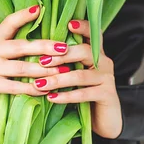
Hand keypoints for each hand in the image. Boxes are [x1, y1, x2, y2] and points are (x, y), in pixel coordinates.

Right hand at [0, 6, 71, 122]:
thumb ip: (14, 52)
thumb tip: (46, 47)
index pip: (8, 23)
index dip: (23, 16)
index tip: (39, 9)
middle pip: (21, 45)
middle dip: (45, 46)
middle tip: (64, 48)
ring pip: (21, 67)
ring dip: (44, 70)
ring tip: (62, 71)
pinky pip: (15, 86)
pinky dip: (32, 88)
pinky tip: (46, 90)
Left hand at [35, 20, 122, 138]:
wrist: (103, 119)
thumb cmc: (83, 94)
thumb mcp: (73, 74)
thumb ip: (63, 62)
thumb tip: (36, 52)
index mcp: (95, 53)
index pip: (92, 33)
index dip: (82, 27)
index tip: (68, 24)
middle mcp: (104, 62)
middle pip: (85, 51)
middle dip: (62, 55)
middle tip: (41, 61)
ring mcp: (107, 78)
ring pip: (81, 75)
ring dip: (58, 79)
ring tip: (39, 84)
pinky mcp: (107, 95)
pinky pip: (84, 94)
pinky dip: (66, 96)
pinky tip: (52, 98)